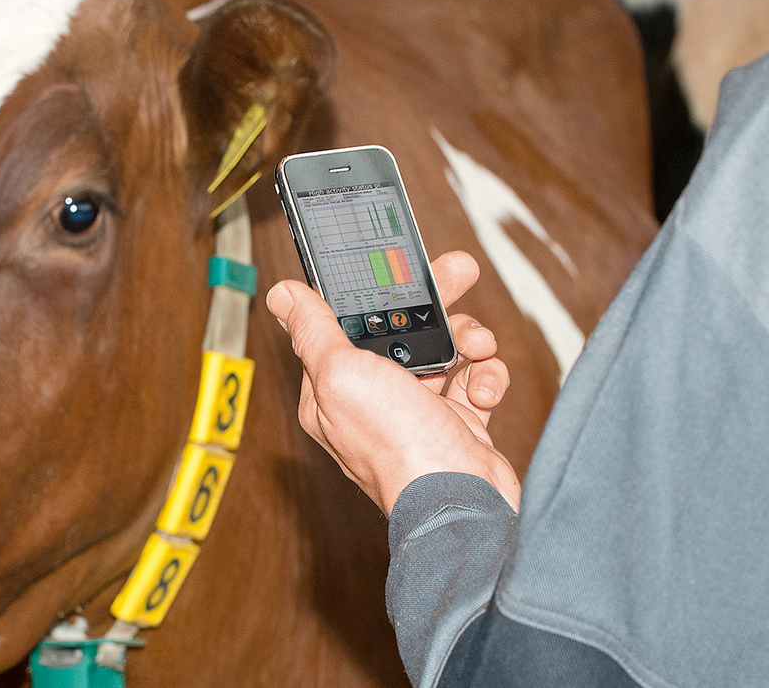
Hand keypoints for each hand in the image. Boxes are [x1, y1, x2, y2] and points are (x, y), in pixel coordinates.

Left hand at [265, 251, 520, 513]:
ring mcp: (415, 412)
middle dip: (434, 301)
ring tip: (477, 345)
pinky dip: (486, 378)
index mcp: (332, 388)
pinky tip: (484, 389)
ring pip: (443, 350)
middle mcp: (372, 400)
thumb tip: (282, 295)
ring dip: (467, 339)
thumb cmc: (397, 447)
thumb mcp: (340, 374)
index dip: (373, 291)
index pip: (346, 323)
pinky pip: (474, 382)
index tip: (396, 264)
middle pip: (401, 331)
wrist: (461, 503)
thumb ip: (313, 331)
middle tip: (458, 272)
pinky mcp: (456, 425)